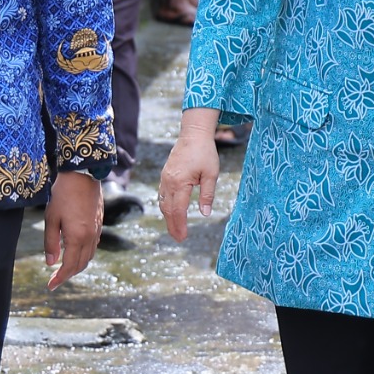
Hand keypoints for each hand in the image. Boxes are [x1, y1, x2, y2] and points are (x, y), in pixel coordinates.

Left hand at [44, 171, 101, 288]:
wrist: (83, 175)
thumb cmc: (63, 195)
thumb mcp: (51, 218)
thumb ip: (51, 242)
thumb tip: (50, 263)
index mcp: (77, 237)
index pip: (69, 266)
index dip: (59, 278)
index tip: (50, 286)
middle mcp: (90, 237)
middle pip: (80, 265)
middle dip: (67, 275)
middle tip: (54, 280)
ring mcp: (96, 231)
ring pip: (88, 257)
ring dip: (76, 266)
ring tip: (63, 268)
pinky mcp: (99, 224)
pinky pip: (92, 247)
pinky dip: (83, 255)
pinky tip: (74, 252)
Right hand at [159, 108, 221, 242]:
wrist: (193, 134)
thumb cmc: (205, 153)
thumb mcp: (211, 174)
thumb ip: (207, 195)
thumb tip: (205, 214)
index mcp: (180, 183)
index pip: (178, 210)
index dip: (180, 225)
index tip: (183, 237)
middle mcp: (169, 182)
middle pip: (168, 209)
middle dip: (173, 225)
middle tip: (178, 239)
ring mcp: (165, 178)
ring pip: (163, 202)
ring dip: (168, 217)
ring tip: (175, 229)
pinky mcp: (165, 175)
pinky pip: (162, 194)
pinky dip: (166, 206)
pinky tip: (171, 212)